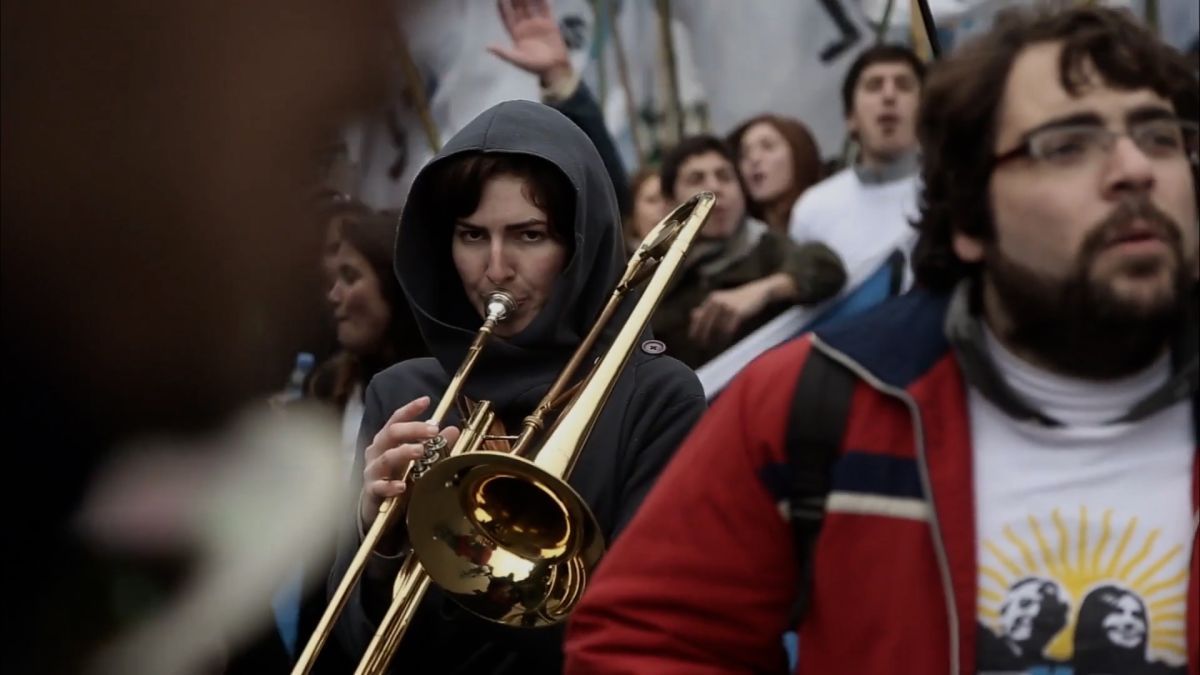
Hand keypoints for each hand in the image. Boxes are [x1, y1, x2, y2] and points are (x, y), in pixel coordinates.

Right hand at [360, 396, 459, 528]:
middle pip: (392, 433)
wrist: (376, 507)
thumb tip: (453, 429)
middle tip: (433, 430)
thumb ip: (434, 445)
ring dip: (404, 452)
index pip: (396, 419)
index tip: (426, 400)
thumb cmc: (396, 476)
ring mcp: (373, 470)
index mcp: (387, 440)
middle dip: (413, 429)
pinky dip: (390, 486)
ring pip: (386, 457)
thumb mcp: (415, 459)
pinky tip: (402, 487)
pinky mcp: (372, 490)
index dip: (410, 409)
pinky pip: (380, 487)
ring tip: (421, 451)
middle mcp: (377, 451)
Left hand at [487, 0, 572, 88]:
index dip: (502, 7)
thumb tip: (487, 47)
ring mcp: (537, 24)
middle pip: (518, 8)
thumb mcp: (518, 60)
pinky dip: (543, 1)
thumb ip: (503, 53)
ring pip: (530, 6)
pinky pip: (545, 9)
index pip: (507, 17)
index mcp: (516, 34)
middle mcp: (525, 27)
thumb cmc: (535, 66)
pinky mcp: (549, 24)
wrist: (555, 69)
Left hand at [688, 283, 772, 347]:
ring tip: (715, 345)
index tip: (693, 340)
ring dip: (715, 338)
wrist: (757, 293)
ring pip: (717, 328)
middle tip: (702, 346)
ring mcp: (727, 306)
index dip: (695, 329)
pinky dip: (725, 337)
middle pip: (706, 323)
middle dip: (703, 336)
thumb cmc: (737, 300)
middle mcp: (717, 301)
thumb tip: (692, 316)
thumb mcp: (720, 300)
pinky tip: (725, 341)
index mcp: (711, 299)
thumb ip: (707, 308)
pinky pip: (728, 329)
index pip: (698, 317)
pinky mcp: (737, 312)